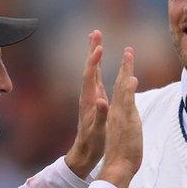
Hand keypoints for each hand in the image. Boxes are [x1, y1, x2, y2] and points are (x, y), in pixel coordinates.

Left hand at [66, 31, 110, 178]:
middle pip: (89, 68)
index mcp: (89, 101)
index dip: (94, 61)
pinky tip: (100, 67)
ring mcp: (90, 99)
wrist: (83, 155)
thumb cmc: (92, 144)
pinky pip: (96, 80)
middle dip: (93, 50)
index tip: (100, 46)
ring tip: (98, 42)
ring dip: (95, 57)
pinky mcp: (94, 103)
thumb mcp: (97, 131)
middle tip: (96, 32)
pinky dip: (98, 69)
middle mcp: (88, 96)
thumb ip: (100, 116)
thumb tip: (102, 100)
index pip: (90, 75)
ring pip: (92, 72)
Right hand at [97, 47, 142, 187]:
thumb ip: (129, 119)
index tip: (129, 55)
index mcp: (117, 111)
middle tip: (127, 49)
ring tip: (128, 56)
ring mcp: (118, 115)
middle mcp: (115, 110)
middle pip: (119, 82)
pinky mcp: (122, 123)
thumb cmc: (122, 151)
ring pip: (121, 89)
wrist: (116, 167)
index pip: (120, 87)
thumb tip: (134, 112)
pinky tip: (131, 79)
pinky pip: (124, 104)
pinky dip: (126, 91)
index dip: (124, 71)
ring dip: (124, 71)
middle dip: (123, 64)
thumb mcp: (127, 131)